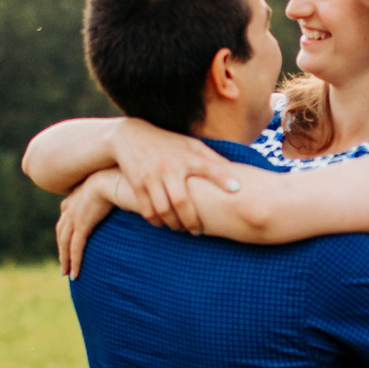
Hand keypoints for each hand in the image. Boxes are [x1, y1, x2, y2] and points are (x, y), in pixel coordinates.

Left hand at [57, 173, 120, 277]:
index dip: (64, 233)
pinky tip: (74, 274)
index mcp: (73, 199)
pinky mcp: (81, 226)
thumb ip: (107, 193)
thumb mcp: (106, 185)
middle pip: (61, 233)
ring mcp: (74, 218)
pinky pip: (75, 248)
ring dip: (65, 260)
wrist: (110, 178)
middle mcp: (69, 209)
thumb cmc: (114, 178)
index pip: (64, 220)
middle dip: (61, 249)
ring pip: (65, 244)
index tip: (65, 242)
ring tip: (66, 273)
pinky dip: (74, 262)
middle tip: (63, 264)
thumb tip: (118, 196)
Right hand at [112, 118, 236, 232]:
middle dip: (191, 220)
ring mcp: (152, 176)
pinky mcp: (137, 183)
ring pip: (164, 209)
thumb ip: (211, 159)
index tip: (236, 189)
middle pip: (182, 201)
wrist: (130, 136)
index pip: (209, 166)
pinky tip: (163, 223)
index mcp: (188, 156)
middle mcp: (170, 166)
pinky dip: (156, 221)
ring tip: (181, 228)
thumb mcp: (190, 145)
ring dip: (174, 224)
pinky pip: (147, 209)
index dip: (223, 177)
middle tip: (198, 231)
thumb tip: (238, 174)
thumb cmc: (168, 143)